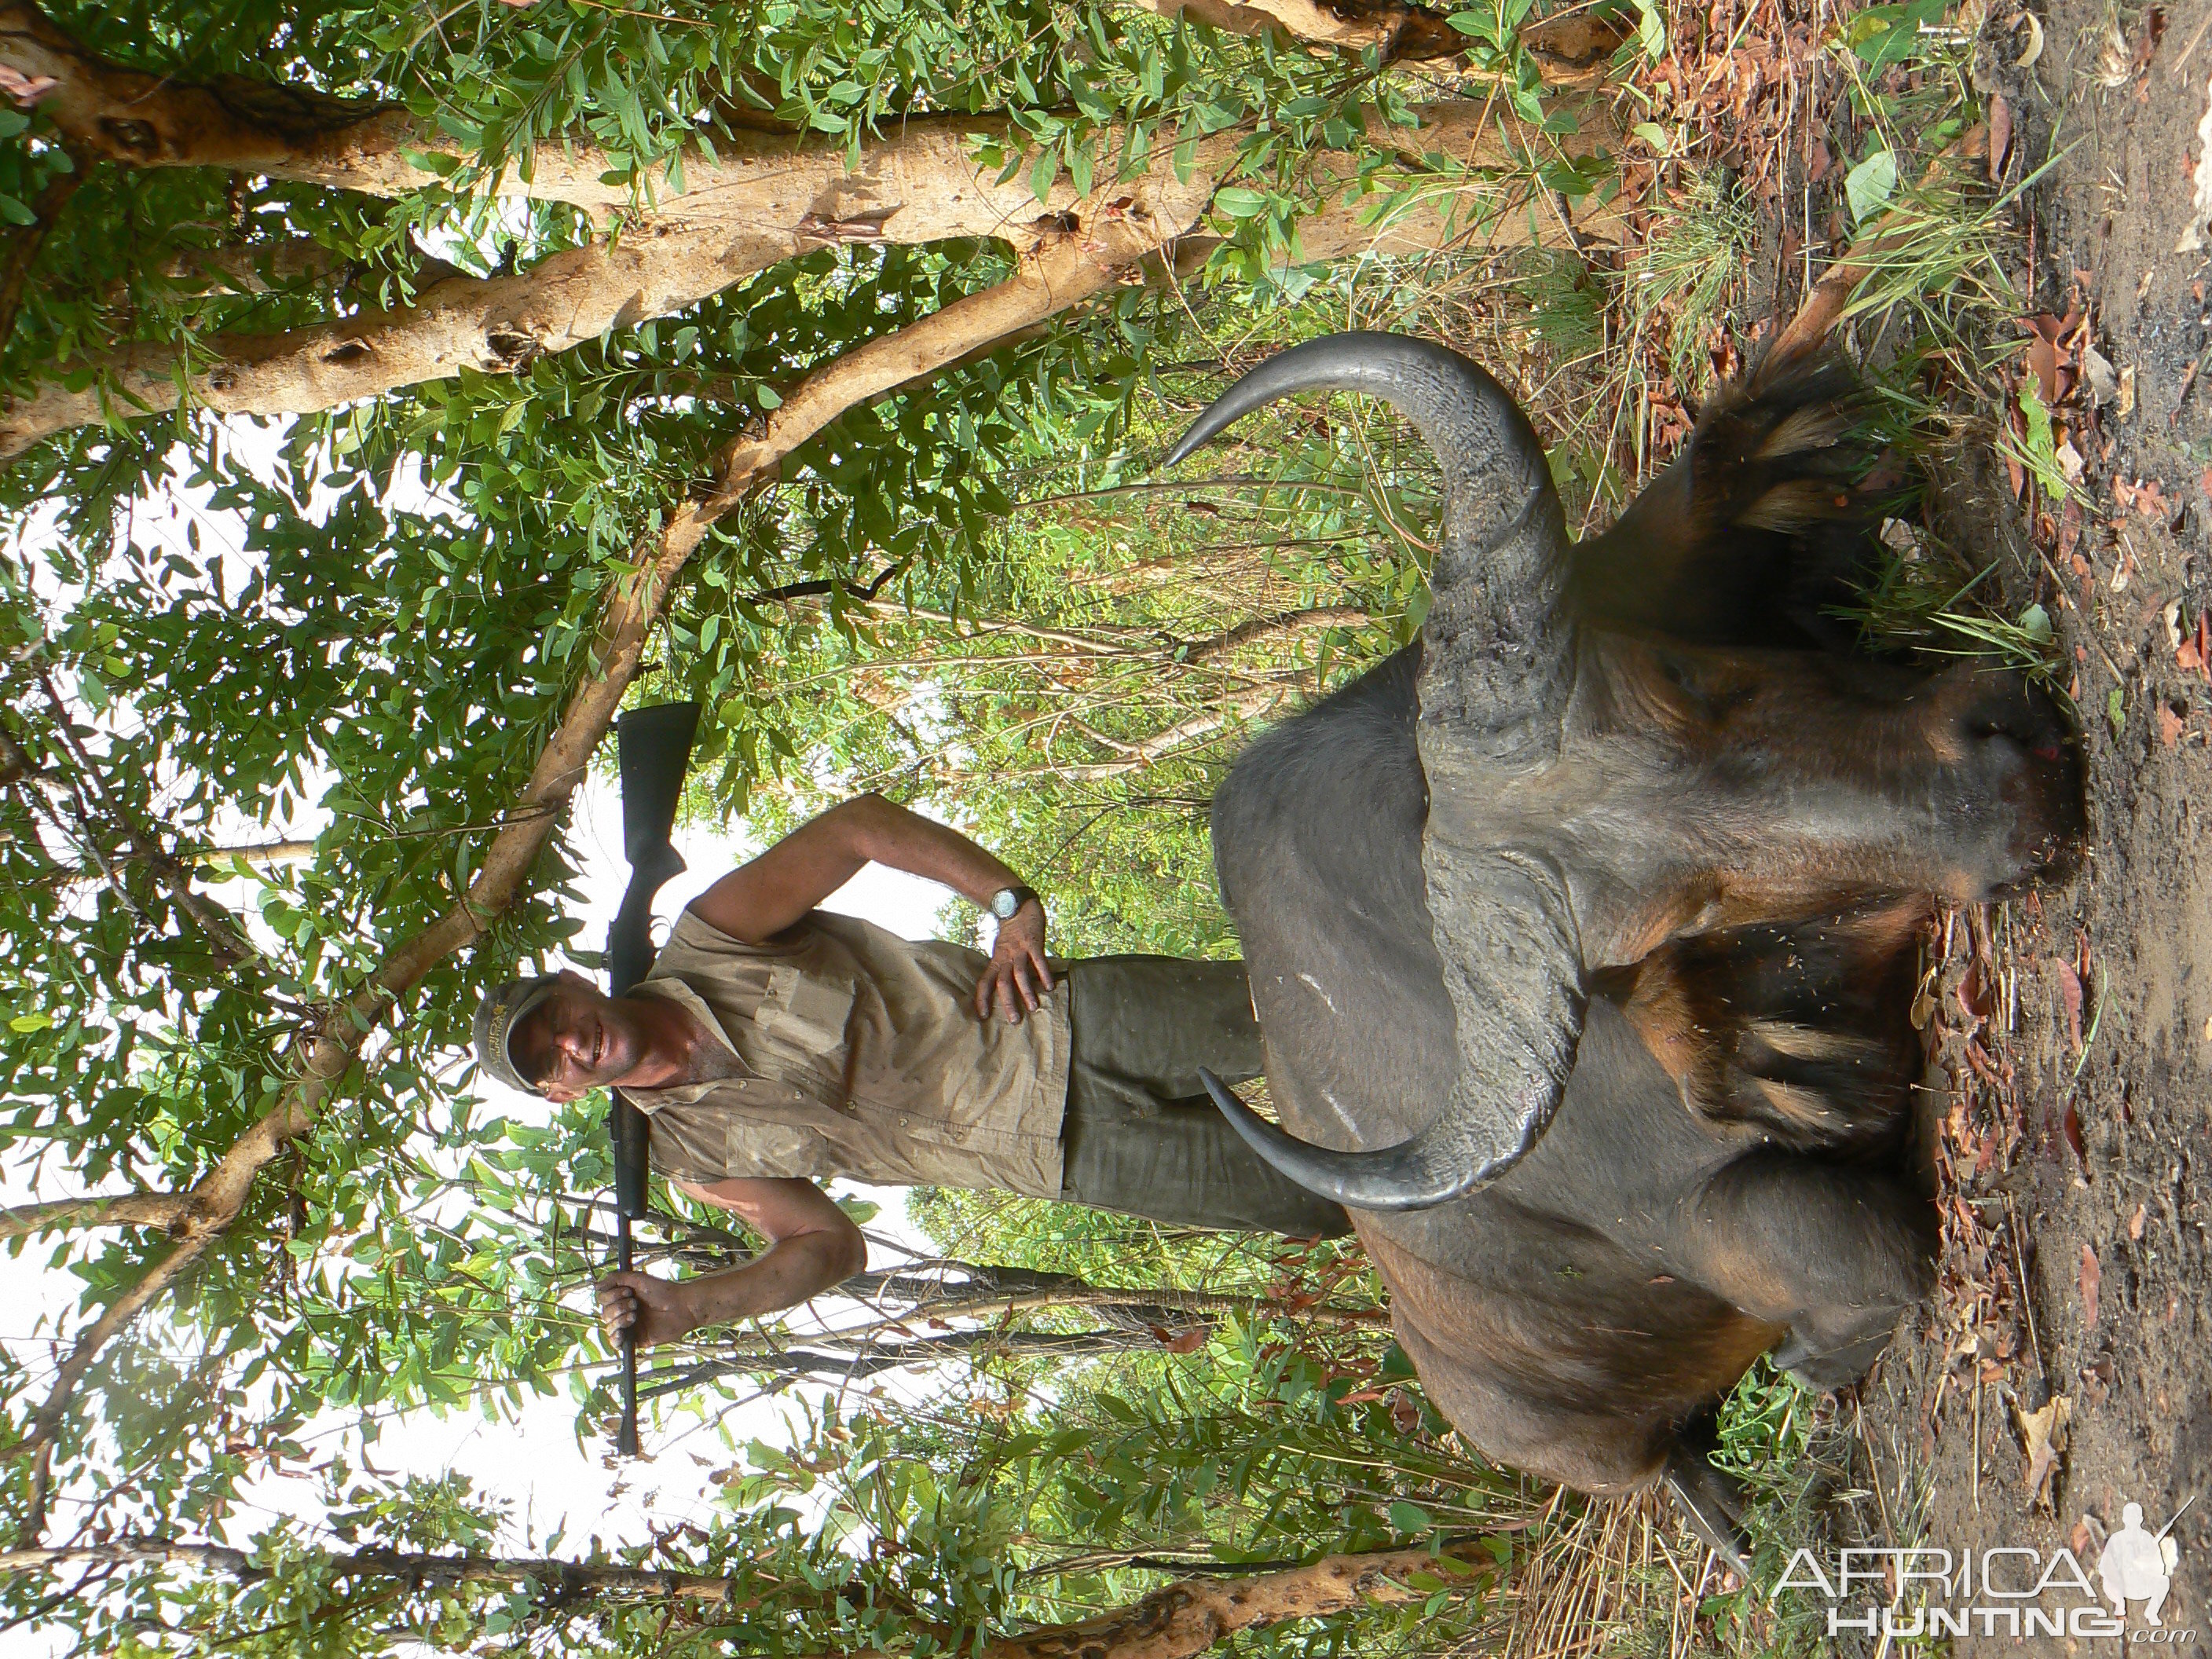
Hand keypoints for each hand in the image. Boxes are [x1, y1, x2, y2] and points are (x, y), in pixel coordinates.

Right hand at [596, 1270, 697, 1349]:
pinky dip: (615, 1338)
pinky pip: (616, 1343)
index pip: (602, 1299)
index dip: (610, 1296)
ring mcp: (629, 1327)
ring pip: (609, 1327)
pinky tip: (622, 1333)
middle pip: (604, 1314)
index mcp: (623, 1298)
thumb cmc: (664, 1291)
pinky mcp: (635, 1340)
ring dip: (618, 1320)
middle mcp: (624, 1312)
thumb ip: (617, 1278)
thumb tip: (596, 1285)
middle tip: (635, 1304)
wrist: (682, 1306)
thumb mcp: (639, 1279)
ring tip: (634, 1315)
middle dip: (617, 1307)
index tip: (628, 1291)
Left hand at [974, 899, 1051, 1023]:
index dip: (982, 998)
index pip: (985, 982)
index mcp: (996, 959)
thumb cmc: (1010, 932)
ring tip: (1034, 1007)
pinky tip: (1050, 986)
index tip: (983, 1016)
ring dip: (1027, 992)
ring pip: (1020, 974)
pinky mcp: (1033, 943)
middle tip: (1014, 1020)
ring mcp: (1019, 950)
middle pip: (1002, 982)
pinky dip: (1044, 974)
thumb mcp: (1001, 950)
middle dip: (1008, 1002)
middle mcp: (1005, 956)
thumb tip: (1005, 989)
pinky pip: (1039, 961)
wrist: (1018, 906)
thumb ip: (1002, 966)